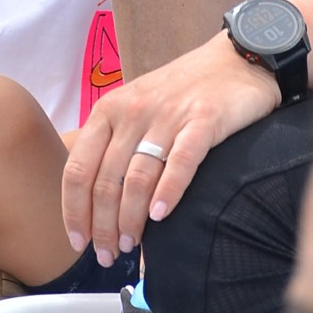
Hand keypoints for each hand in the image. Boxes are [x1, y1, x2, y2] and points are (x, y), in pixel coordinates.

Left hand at [62, 35, 280, 264]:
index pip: (78, 168)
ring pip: (138, 178)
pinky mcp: (205, 119)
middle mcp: (134, 110)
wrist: (238, 59)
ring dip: (130, 220)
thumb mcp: (137, 106)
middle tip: (109, 254)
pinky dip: (168, 193)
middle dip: (103, 227)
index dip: (74, 212)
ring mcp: (169, 114)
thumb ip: (114, 143)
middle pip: (106, 181)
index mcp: (111, 108)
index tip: (79, 242)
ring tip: (132, 244)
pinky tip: (161, 216)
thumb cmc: (184, 91)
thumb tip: (91, 203)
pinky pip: (180, 162)